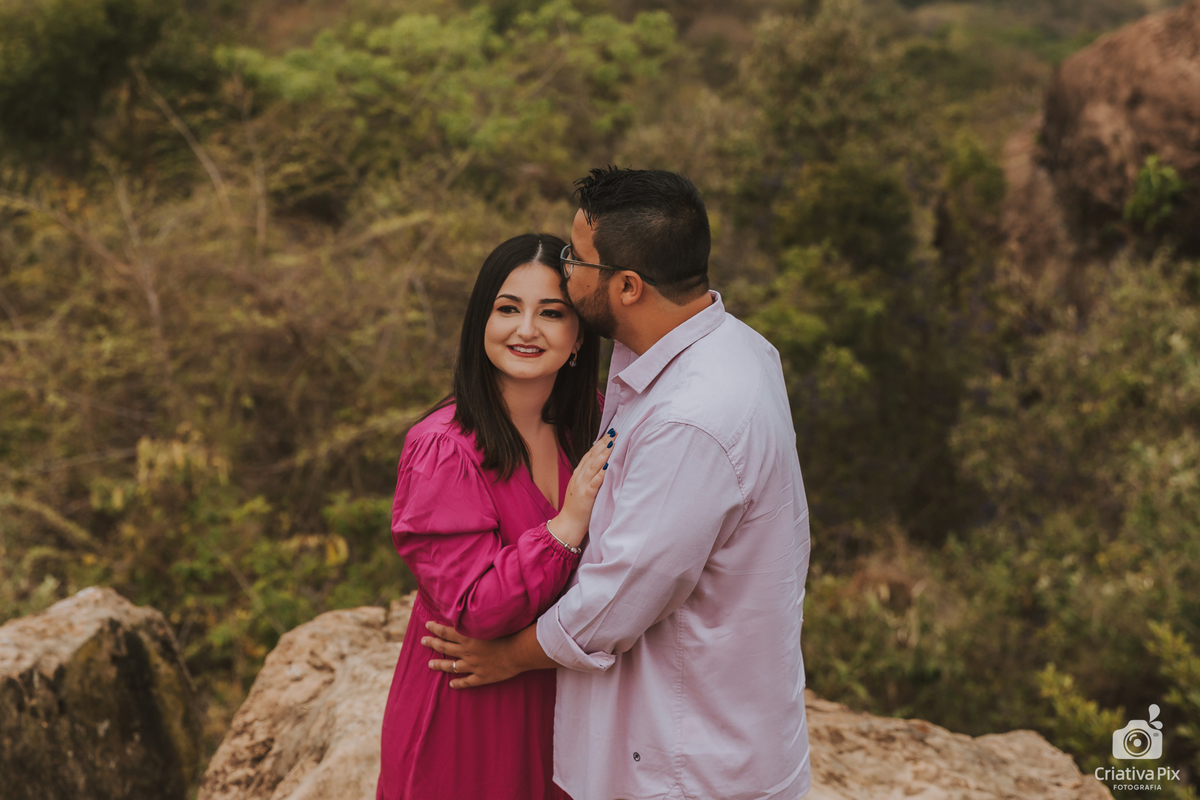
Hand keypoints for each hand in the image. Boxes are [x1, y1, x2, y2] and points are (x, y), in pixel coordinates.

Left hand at [423, 621, 522, 688]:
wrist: (519, 650)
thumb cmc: (509, 630)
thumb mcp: (490, 619)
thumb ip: (478, 616)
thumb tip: (470, 607)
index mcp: (468, 637)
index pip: (446, 631)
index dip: (435, 628)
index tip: (427, 625)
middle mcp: (467, 651)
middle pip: (445, 648)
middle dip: (433, 644)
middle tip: (423, 641)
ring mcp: (473, 666)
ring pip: (452, 666)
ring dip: (440, 665)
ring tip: (430, 665)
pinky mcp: (482, 677)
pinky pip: (467, 682)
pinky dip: (458, 683)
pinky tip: (452, 685)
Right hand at [550, 429, 614, 546]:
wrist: (568, 524)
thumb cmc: (577, 507)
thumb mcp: (581, 487)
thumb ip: (589, 475)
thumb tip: (601, 463)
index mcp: (578, 474)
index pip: (590, 454)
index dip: (600, 443)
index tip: (610, 434)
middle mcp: (579, 477)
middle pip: (592, 457)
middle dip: (603, 444)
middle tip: (614, 433)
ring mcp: (581, 486)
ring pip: (593, 467)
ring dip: (603, 454)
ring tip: (612, 444)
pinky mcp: (586, 496)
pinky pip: (594, 483)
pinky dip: (600, 475)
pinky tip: (607, 467)